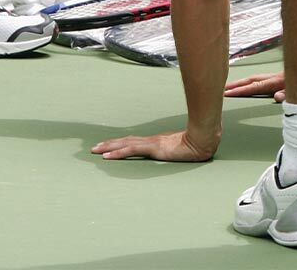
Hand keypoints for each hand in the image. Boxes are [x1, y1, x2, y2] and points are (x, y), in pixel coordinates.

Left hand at [92, 128, 219, 161]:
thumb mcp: (182, 148)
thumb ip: (177, 149)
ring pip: (125, 144)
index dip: (119, 143)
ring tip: (95, 151)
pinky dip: (118, 153)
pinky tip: (107, 156)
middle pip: (125, 141)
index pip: (133, 141)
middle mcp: (151, 140)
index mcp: (156, 141)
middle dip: (108, 144)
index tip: (107, 146)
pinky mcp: (153, 148)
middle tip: (93, 148)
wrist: (203, 139)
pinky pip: (131, 151)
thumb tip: (177, 151)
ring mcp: (151, 143)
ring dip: (109, 148)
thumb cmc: (196, 144)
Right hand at [225, 70, 285, 101]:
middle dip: (235, 84)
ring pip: (253, 78)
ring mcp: (274, 76)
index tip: (227, 93)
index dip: (239, 90)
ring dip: (241, 82)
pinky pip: (258, 79)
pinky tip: (246, 85)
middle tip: (222, 89)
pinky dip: (249, 82)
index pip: (253, 87)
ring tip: (230, 87)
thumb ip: (287, 94)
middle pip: (250, 80)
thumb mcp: (296, 91)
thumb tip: (277, 97)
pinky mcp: (277, 77)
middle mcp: (272, 77)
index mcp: (276, 81)